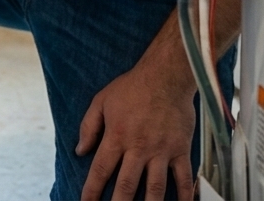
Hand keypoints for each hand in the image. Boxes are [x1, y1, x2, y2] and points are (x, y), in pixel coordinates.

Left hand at [76, 58, 195, 200]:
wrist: (166, 75)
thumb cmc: (132, 87)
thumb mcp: (102, 101)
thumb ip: (89, 126)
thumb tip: (80, 150)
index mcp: (117, 136)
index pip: (100, 170)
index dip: (91, 191)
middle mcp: (139, 147)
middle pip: (126, 185)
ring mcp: (162, 150)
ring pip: (154, 188)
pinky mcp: (181, 149)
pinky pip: (183, 178)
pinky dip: (183, 196)